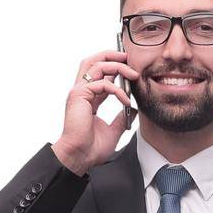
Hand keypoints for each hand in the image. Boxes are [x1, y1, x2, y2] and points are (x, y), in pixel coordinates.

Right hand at [52, 49, 139, 174]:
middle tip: (129, 58)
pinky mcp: (79, 95)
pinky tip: (126, 100)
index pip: (101, 74)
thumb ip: (121, 119)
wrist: (79, 157)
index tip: (131, 70)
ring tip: (133, 73)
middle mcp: (82, 91)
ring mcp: (79, 92)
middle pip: (95, 61)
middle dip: (113, 55)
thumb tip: (132, 110)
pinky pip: (102, 84)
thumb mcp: (113, 131)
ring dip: (117, 66)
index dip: (116, 68)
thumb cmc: (90, 148)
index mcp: (88, 97)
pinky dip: (117, 90)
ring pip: (98, 65)